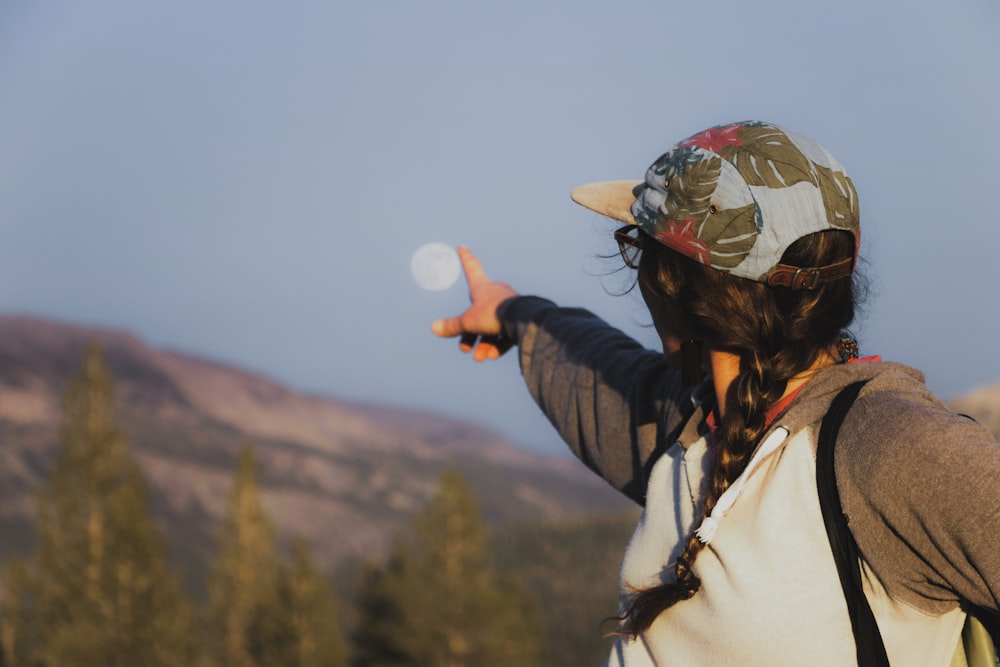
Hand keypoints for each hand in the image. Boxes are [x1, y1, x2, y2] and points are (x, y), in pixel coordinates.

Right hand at [431, 246, 518, 361]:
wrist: (524, 321)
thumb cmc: (494, 315)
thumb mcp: (468, 322)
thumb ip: (452, 326)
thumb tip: (434, 328)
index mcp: (483, 287)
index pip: (471, 268)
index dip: (465, 258)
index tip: (462, 246)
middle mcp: (497, 294)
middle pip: (478, 313)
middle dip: (470, 333)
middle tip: (464, 348)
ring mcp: (510, 307)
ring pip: (492, 327)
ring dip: (484, 344)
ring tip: (479, 358)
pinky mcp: (520, 320)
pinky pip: (506, 333)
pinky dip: (498, 345)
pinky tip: (492, 356)